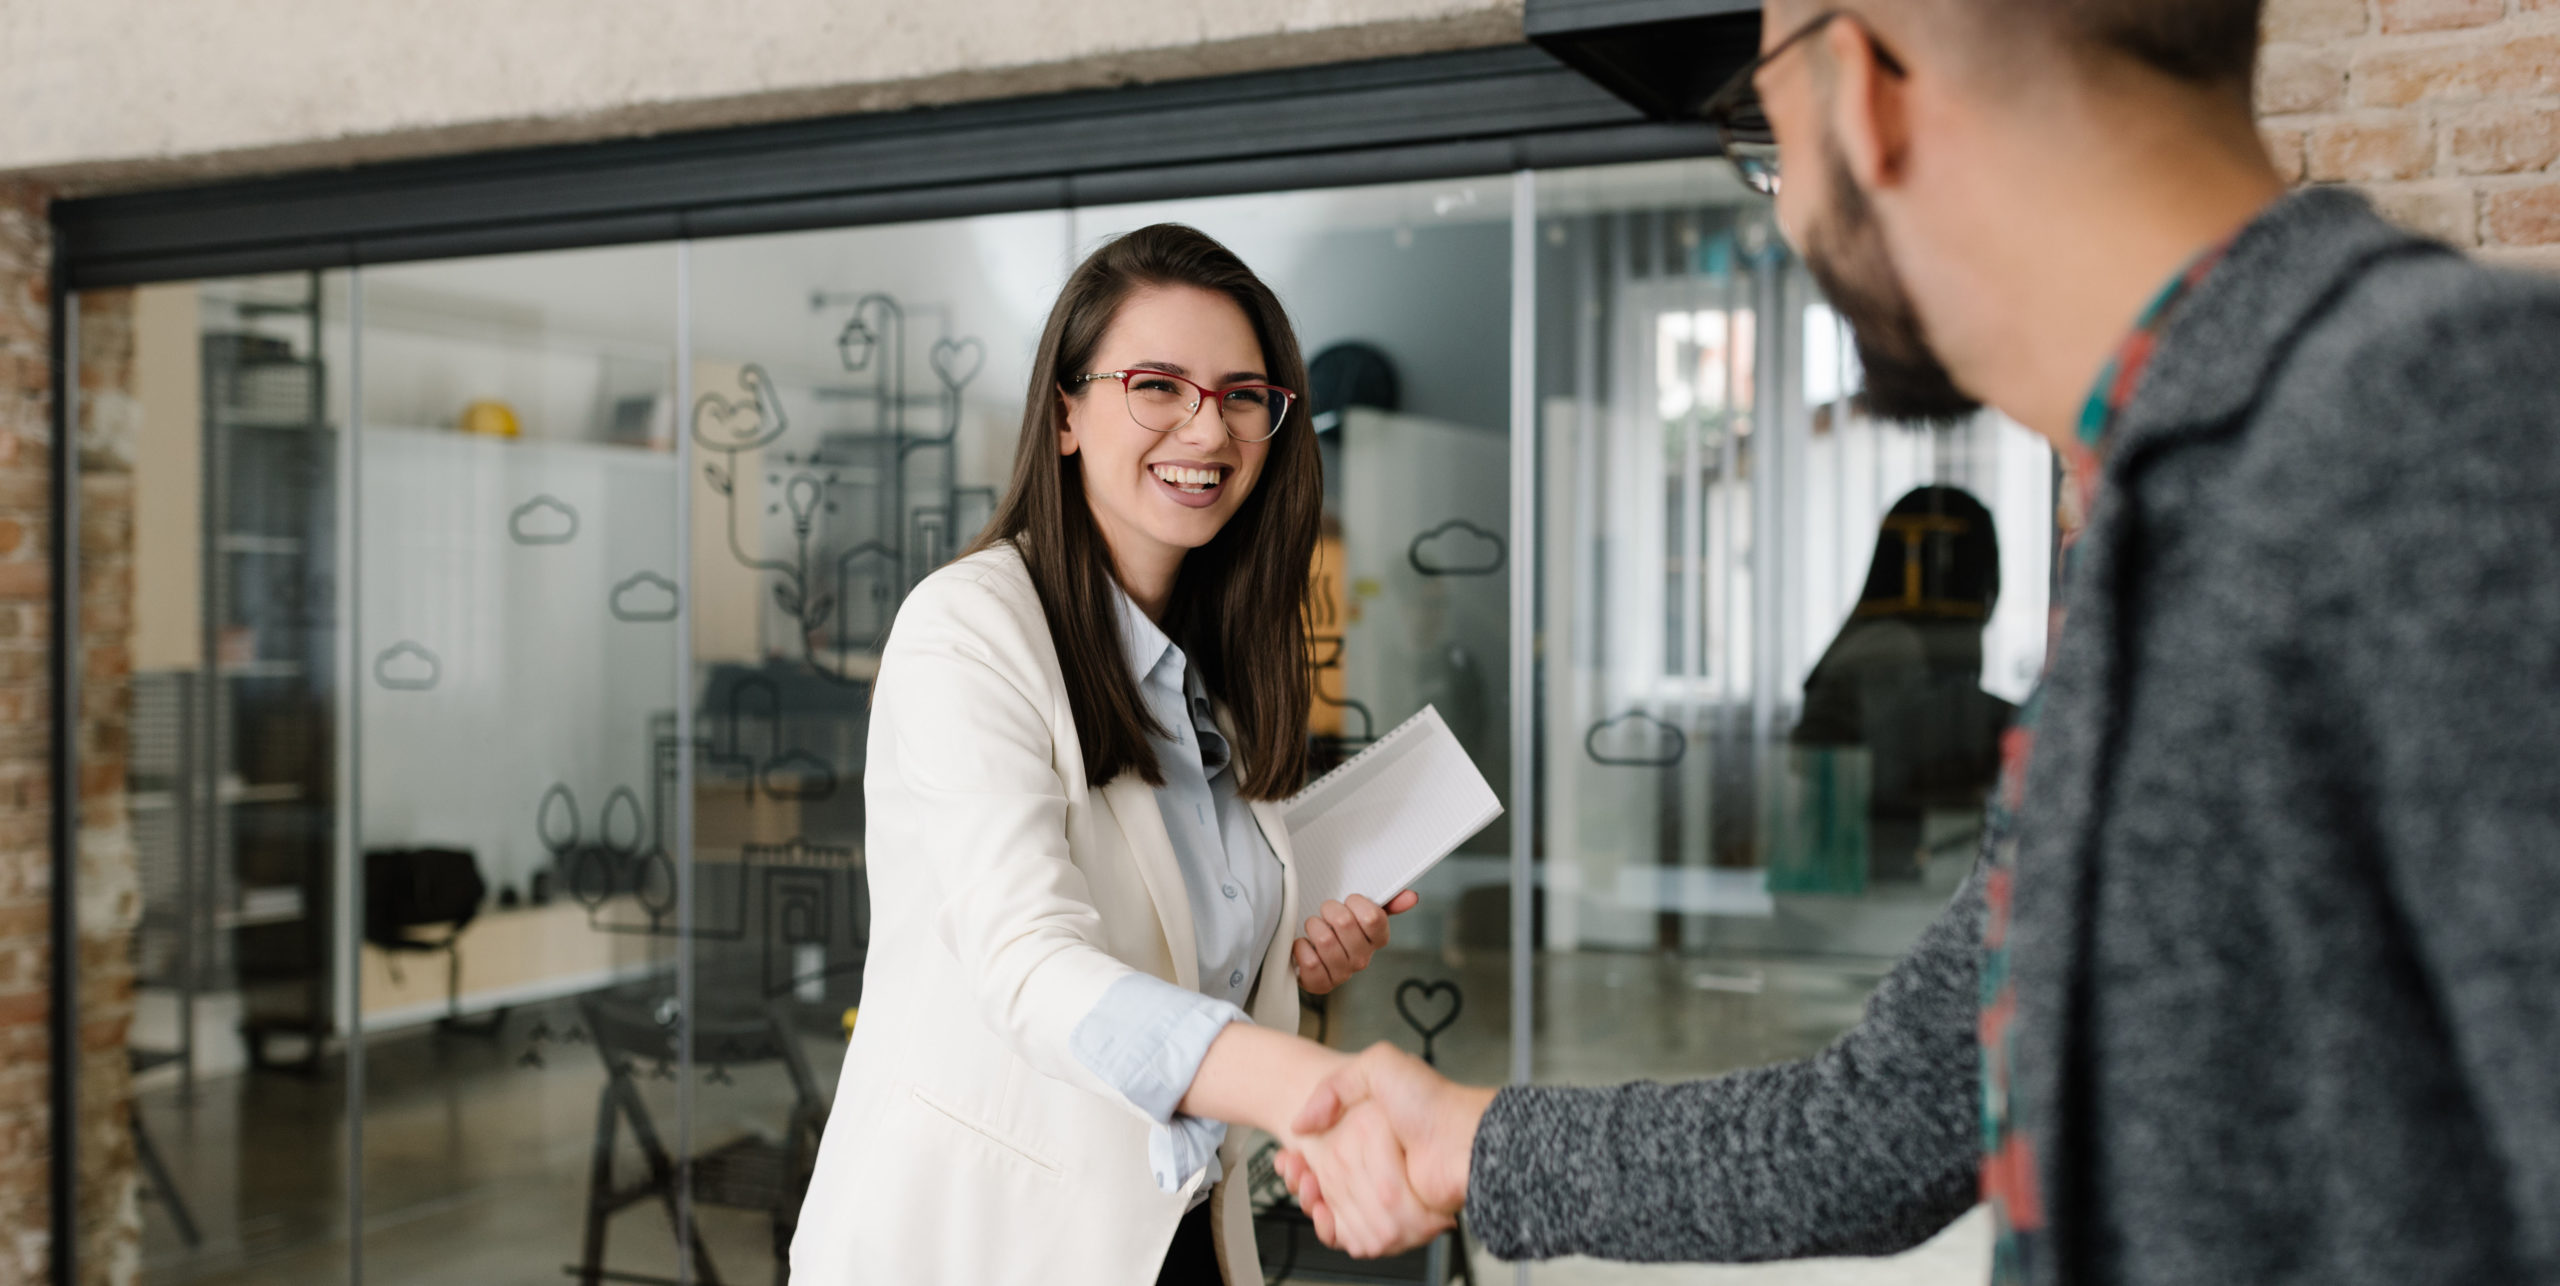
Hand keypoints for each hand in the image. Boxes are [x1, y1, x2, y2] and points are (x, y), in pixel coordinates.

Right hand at [1273, 1042, 1495, 1255]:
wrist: (1463, 1139)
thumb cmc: (1432, 1101)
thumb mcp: (1379, 1066)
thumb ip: (1335, 1085)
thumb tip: (1302, 1122)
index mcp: (1369, 1131)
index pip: (1322, 1152)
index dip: (1300, 1157)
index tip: (1289, 1156)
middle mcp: (1377, 1162)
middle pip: (1323, 1181)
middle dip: (1302, 1178)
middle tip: (1294, 1169)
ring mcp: (1385, 1190)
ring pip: (1333, 1207)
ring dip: (1313, 1201)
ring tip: (1306, 1186)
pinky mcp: (1394, 1218)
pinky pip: (1354, 1231)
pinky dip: (1333, 1227)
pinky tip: (1322, 1211)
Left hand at [1293, 891, 1420, 994]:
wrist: (1311, 951)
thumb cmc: (1338, 928)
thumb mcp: (1361, 910)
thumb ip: (1387, 901)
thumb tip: (1411, 897)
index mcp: (1377, 939)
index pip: (1373, 917)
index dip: (1355, 902)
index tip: (1348, 902)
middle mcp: (1363, 959)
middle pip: (1344, 923)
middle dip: (1329, 910)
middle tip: (1327, 914)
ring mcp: (1342, 973)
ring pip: (1325, 940)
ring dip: (1313, 926)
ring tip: (1315, 928)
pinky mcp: (1321, 984)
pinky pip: (1310, 963)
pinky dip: (1301, 948)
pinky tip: (1304, 945)